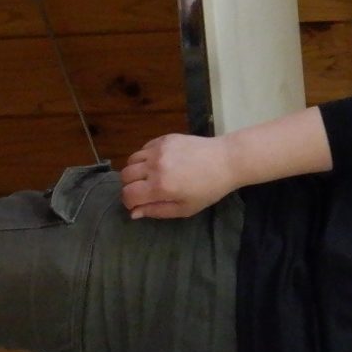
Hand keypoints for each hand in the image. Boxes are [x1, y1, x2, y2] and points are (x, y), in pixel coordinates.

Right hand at [120, 133, 239, 218]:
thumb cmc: (207, 190)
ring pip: (131, 160)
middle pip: (125, 176)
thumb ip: (156, 211)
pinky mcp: (164, 138)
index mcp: (160, 186)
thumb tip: (134, 213)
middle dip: (130, 186)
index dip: (129, 202)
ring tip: (149, 177)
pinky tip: (158, 164)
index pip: (128, 194)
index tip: (137, 204)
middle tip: (143, 191)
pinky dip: (145, 158)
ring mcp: (159, 149)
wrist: (226, 160)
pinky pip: (143, 149)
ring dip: (135, 171)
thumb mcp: (183, 209)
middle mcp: (155, 165)